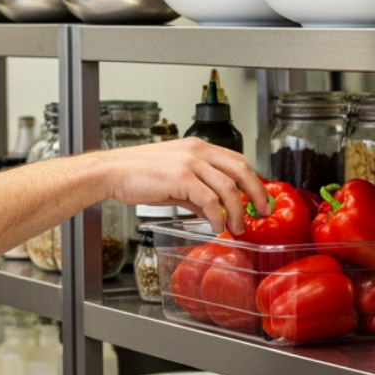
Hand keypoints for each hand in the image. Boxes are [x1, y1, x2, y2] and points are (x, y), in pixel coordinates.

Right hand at [103, 138, 270, 235]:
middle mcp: (197, 150)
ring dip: (237, 211)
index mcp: (198, 147)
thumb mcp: (174, 181)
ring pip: (228, 187)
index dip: (252, 180)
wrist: (112, 173)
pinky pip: (209, 199)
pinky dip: (217, 216)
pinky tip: (216, 226)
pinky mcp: (179, 177)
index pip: (237, 160)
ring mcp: (189, 162)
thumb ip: (196, 194)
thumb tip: (214, 211)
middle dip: (256, 193)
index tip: (259, 198)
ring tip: (237, 227)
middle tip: (262, 212)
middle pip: (240, 169)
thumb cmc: (138, 175)